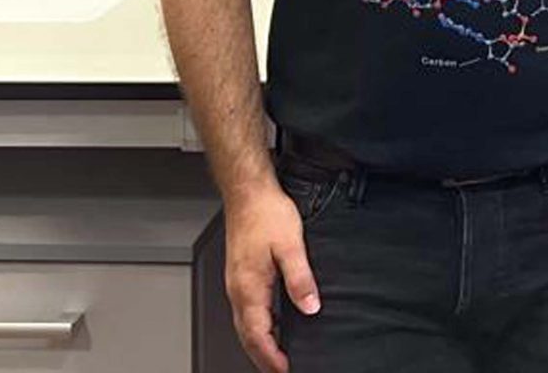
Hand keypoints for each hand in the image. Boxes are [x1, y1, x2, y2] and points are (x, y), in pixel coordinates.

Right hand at [224, 182, 319, 372]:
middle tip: (282, 370)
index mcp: (249, 288)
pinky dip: (258, 326)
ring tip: (277, 356)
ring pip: (245, 324)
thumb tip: (310, 307)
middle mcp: (238, 290)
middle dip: (264, 358)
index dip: (271, 358)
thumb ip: (300, 279)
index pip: (257, 336)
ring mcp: (237, 283)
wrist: (248, 192)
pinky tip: (270, 325)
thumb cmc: (265, 213)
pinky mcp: (241, 275)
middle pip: (248, 336)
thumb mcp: (290, 246)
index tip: (285, 370)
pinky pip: (246, 311)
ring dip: (260, 343)